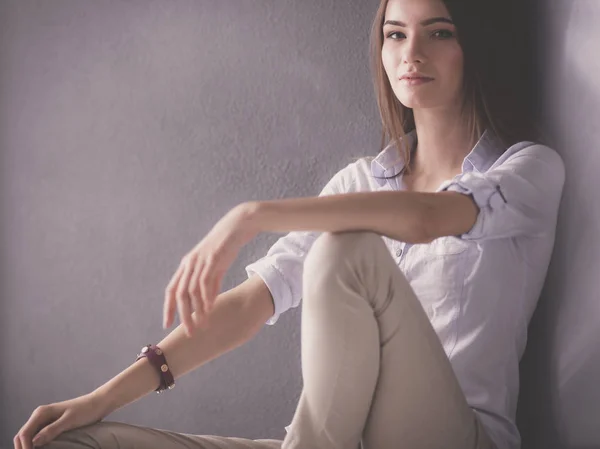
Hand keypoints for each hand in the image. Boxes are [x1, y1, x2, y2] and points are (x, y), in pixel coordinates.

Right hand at [13, 392, 107, 448]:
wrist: (98, 403)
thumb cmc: (86, 410)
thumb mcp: (70, 420)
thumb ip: (52, 430)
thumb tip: (33, 441)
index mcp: (41, 413)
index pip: (24, 434)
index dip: (24, 448)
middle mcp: (40, 416)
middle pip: (22, 436)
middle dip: (22, 448)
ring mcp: (45, 420)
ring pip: (29, 437)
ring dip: (28, 447)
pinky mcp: (51, 425)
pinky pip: (38, 437)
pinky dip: (35, 446)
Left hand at [163, 203, 257, 336]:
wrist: (237, 225)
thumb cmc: (226, 246)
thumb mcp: (216, 266)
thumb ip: (211, 283)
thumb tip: (208, 302)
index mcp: (187, 265)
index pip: (172, 290)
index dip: (168, 308)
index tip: (167, 324)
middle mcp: (189, 263)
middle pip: (180, 294)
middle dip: (183, 315)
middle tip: (188, 331)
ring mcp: (200, 260)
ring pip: (192, 290)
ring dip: (196, 310)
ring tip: (202, 325)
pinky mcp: (212, 258)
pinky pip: (206, 281)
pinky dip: (207, 296)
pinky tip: (210, 308)